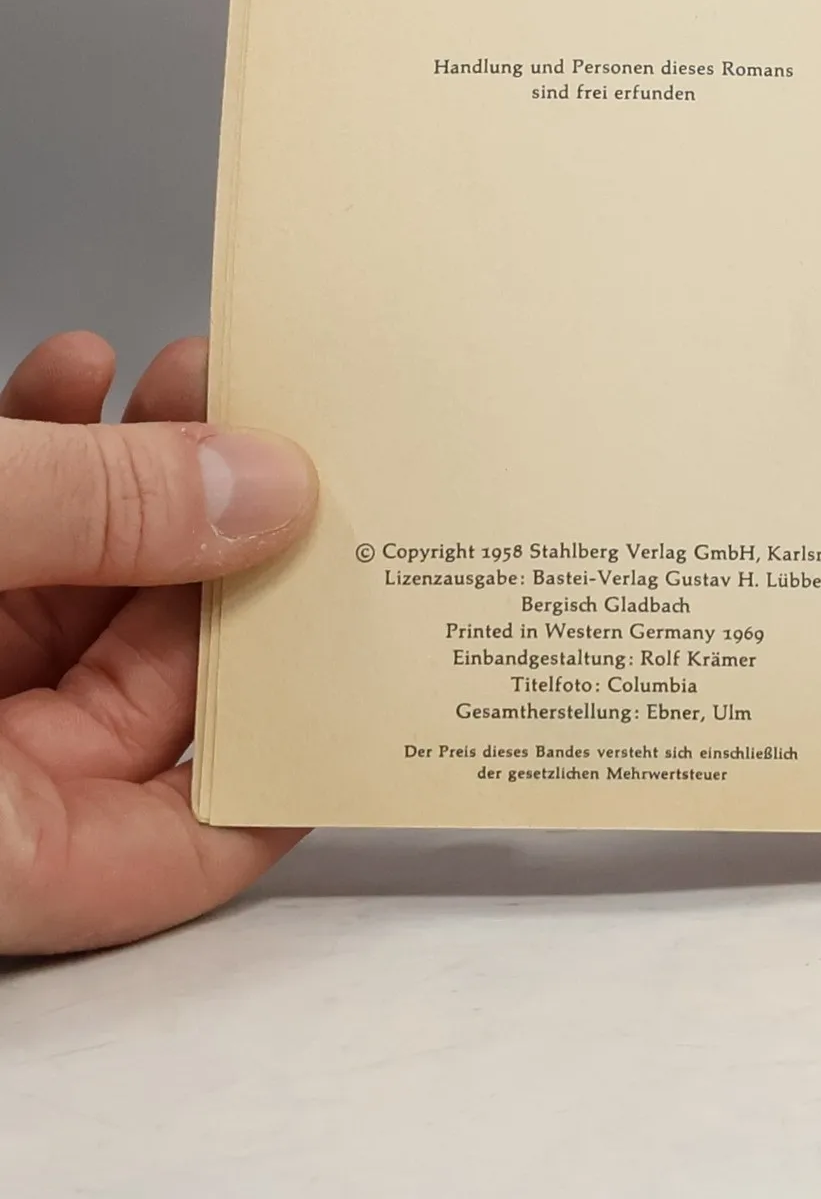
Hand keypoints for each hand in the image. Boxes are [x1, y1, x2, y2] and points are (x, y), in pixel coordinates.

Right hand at [0, 333, 315, 954]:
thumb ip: (97, 517)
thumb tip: (264, 488)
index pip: (186, 849)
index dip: (297, 754)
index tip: (381, 646)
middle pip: (148, 687)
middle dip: (226, 543)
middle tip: (298, 439)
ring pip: (76, 599)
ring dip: (137, 476)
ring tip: (197, 377)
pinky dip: (36, 457)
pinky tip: (76, 374)